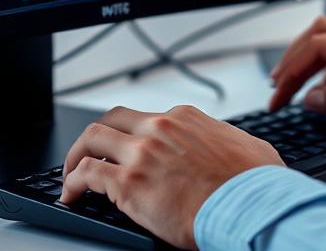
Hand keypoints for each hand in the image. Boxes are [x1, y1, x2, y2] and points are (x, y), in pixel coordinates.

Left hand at [61, 104, 283, 248]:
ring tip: (71, 172)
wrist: (251, 206)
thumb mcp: (246, 147)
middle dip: (98, 136)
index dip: (135, 136)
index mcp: (185, 119)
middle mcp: (160, 128)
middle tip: (90, 153)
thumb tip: (230, 149)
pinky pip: (87, 175)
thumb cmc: (254, 184)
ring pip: (92, 138)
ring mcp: (142, 153)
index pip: (148, 119)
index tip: (129, 150)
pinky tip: (70, 195)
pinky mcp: (129, 182)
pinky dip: (72, 183)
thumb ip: (226, 142)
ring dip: (76, 155)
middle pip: (113, 118)